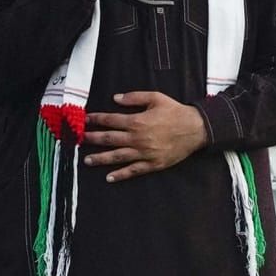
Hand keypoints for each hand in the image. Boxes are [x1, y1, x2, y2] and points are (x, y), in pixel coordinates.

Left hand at [83, 90, 209, 181]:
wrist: (195, 129)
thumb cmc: (175, 112)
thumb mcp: (156, 98)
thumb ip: (134, 97)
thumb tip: (116, 98)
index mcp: (137, 121)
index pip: (110, 121)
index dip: (96, 120)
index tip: (85, 120)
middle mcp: (137, 138)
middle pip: (109, 139)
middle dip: (93, 139)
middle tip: (80, 140)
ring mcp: (144, 153)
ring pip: (117, 157)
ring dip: (100, 158)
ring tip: (87, 160)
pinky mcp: (152, 164)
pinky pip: (133, 170)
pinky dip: (120, 175)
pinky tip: (109, 177)